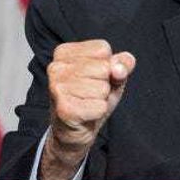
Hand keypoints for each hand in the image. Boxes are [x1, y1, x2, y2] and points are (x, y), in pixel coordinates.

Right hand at [40, 40, 135, 179]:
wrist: (74, 131)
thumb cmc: (90, 99)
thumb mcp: (111, 77)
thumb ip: (122, 65)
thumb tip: (119, 67)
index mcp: (64, 53)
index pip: (102, 49)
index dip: (108, 66)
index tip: (94, 77)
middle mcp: (56, 67)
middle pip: (104, 68)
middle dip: (104, 84)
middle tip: (90, 94)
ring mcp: (57, 88)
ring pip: (102, 88)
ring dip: (101, 99)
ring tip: (87, 103)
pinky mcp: (64, 108)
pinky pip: (99, 106)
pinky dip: (98, 112)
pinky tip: (85, 113)